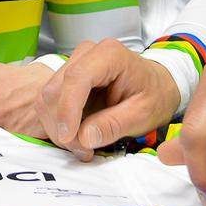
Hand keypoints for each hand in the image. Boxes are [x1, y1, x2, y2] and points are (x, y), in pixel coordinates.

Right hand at [36, 39, 178, 158]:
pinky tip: (78, 137)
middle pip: (56, 89)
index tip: (69, 137)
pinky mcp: (67, 79)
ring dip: (58, 128)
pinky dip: (59, 125)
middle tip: (83, 151)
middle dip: (62, 125)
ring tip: (83, 147)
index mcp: (109, 55)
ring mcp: (74, 64)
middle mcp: (86, 54)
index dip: (68, 108)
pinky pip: (51, 104)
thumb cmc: (154, 95)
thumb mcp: (143, 114)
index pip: (77, 78)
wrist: (158, 86)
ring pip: (48, 98)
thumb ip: (114, 124)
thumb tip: (84, 137)